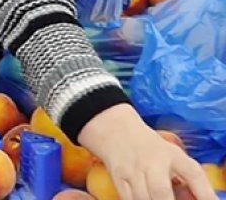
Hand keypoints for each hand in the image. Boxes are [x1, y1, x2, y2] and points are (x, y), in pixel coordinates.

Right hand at [78, 105, 215, 199]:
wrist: (115, 130)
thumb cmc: (150, 147)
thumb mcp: (172, 155)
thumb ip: (185, 177)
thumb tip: (199, 198)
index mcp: (172, 155)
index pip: (193, 174)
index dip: (205, 193)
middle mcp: (152, 161)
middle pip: (161, 191)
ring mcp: (132, 170)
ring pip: (142, 198)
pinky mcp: (117, 176)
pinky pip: (127, 198)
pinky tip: (143, 199)